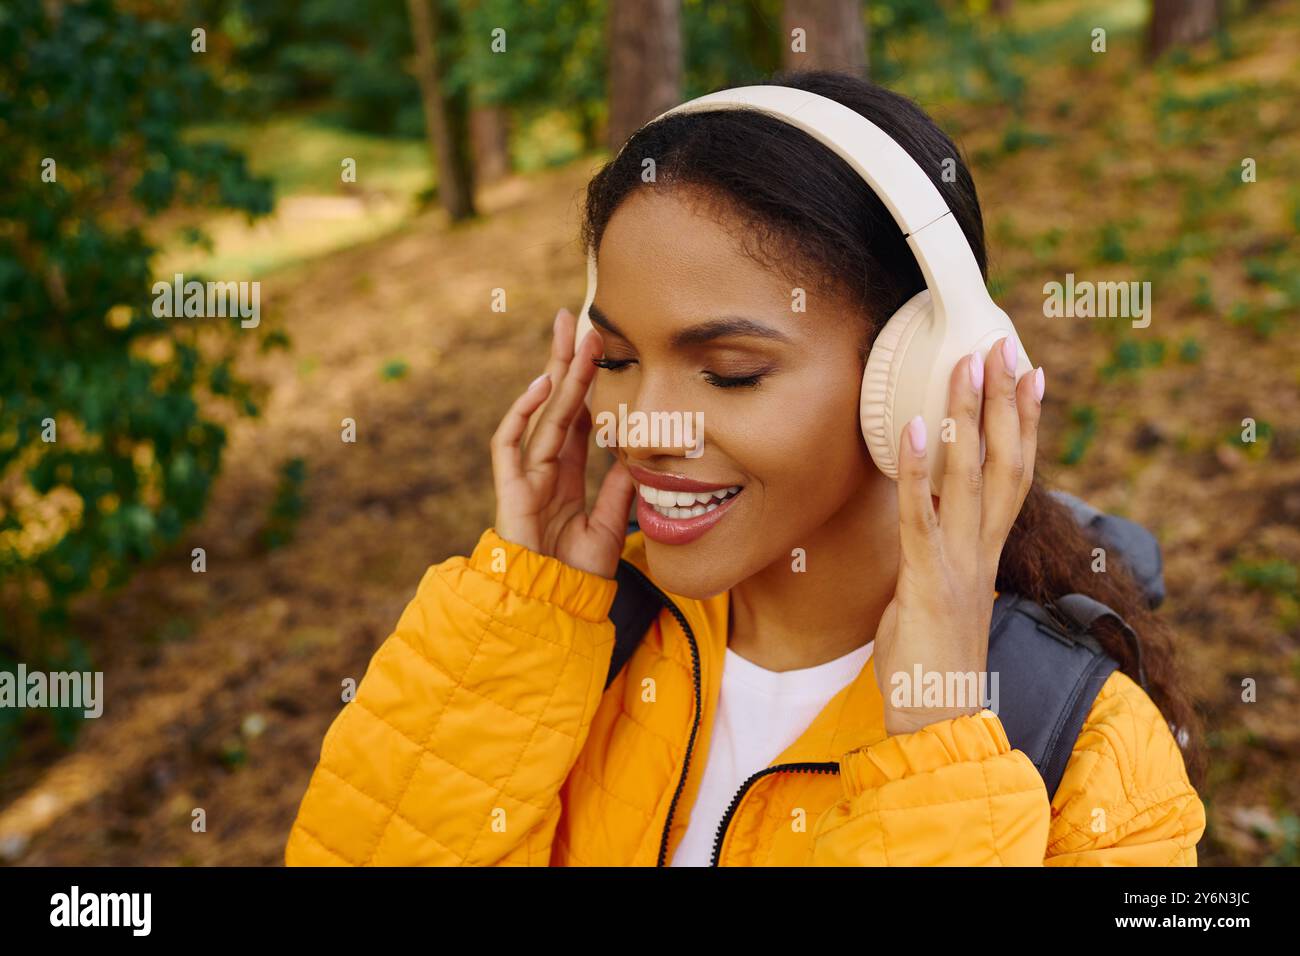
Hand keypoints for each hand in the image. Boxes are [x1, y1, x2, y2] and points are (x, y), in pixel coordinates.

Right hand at [490, 307, 636, 577]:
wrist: (554, 608)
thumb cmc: (579, 575)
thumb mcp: (610, 525)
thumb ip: (617, 490)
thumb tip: (636, 454)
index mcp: (567, 476)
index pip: (577, 418)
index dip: (587, 385)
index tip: (600, 349)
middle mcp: (544, 469)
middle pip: (556, 404)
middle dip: (566, 362)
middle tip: (575, 319)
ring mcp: (525, 476)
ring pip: (542, 414)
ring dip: (557, 375)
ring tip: (571, 337)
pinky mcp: (510, 490)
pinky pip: (510, 444)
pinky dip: (523, 414)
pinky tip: (541, 386)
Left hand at [873, 335, 1043, 736]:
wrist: (937, 719)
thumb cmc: (931, 657)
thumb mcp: (940, 591)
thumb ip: (939, 551)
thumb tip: (928, 522)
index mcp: (987, 549)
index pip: (1014, 472)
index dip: (1023, 421)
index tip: (1029, 374)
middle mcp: (982, 548)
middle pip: (1003, 461)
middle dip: (1003, 401)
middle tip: (1003, 345)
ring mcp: (958, 562)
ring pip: (969, 477)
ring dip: (967, 418)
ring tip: (965, 366)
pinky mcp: (926, 579)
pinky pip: (922, 517)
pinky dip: (919, 473)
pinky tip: (915, 430)